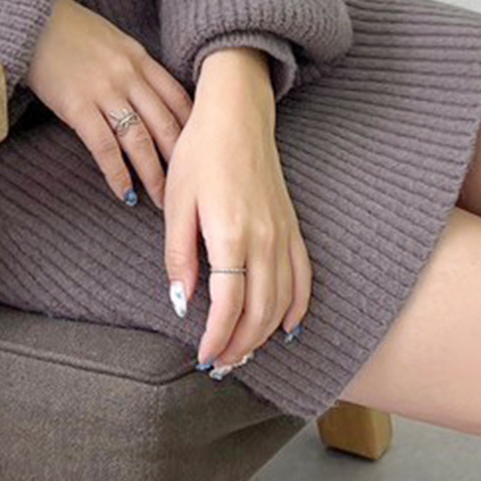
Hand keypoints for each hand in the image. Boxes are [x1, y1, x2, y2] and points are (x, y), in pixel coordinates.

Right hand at [23, 0, 193, 207]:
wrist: (32, 18)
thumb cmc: (70, 30)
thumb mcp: (114, 41)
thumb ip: (134, 67)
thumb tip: (151, 97)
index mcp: (141, 59)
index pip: (179, 99)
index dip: (194, 130)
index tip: (200, 153)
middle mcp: (129, 76)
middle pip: (165, 124)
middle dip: (180, 161)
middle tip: (188, 189)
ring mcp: (104, 90)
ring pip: (139, 140)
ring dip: (153, 174)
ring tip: (161, 200)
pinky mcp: (77, 105)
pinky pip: (104, 146)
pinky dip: (117, 173)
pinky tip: (125, 192)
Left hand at [163, 49, 312, 369]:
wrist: (237, 115)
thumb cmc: (200, 153)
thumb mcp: (176, 202)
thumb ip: (179, 255)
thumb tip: (182, 301)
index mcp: (231, 234)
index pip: (229, 304)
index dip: (217, 337)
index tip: (202, 356)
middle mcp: (265, 239)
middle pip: (260, 311)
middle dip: (240, 345)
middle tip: (219, 365)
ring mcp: (284, 234)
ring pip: (283, 301)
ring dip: (264, 333)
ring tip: (242, 352)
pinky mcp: (293, 227)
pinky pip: (304, 277)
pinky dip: (298, 307)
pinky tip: (286, 327)